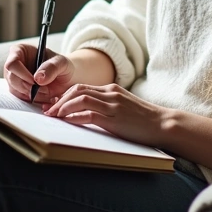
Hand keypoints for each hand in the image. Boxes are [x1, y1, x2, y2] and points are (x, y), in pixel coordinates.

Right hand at [3, 43, 75, 103]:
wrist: (65, 77)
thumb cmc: (61, 65)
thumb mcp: (61, 63)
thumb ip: (51, 67)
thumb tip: (38, 78)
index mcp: (20, 51)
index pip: (12, 63)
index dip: (22, 74)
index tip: (35, 81)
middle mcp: (14, 64)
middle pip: (12, 79)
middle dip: (29, 87)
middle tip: (46, 90)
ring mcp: (14, 78)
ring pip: (16, 90)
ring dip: (33, 95)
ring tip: (48, 92)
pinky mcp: (18, 90)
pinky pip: (21, 98)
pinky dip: (34, 100)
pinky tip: (46, 96)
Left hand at [43, 83, 167, 147]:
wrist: (163, 124)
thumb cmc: (144, 120)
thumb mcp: (123, 107)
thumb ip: (107, 106)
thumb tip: (86, 113)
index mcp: (111, 89)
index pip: (81, 87)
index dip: (64, 96)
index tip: (54, 105)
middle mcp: (110, 93)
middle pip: (77, 90)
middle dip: (59, 100)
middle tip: (48, 111)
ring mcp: (112, 105)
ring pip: (80, 99)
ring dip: (63, 108)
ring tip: (54, 117)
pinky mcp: (114, 118)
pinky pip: (89, 114)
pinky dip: (74, 117)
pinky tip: (67, 121)